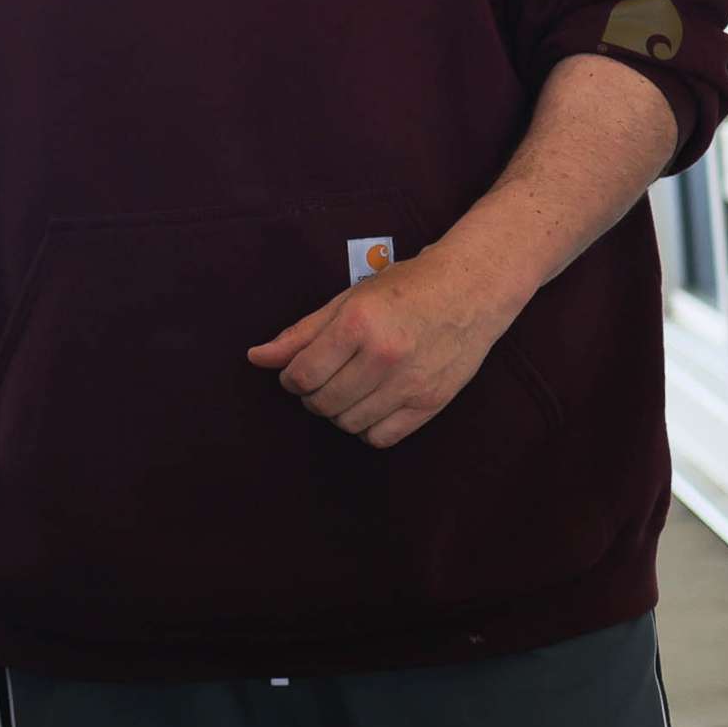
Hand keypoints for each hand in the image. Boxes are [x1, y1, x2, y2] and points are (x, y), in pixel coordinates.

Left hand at [245, 249, 518, 448]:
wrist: (470, 290)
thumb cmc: (405, 289)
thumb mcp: (347, 300)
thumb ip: (301, 333)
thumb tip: (257, 358)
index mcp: (358, 324)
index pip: (303, 374)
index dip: (291, 379)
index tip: (296, 373)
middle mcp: (384, 356)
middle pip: (323, 403)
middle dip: (311, 396)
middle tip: (320, 381)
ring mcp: (410, 383)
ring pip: (349, 424)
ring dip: (337, 413)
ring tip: (346, 390)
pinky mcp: (431, 403)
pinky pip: (382, 438)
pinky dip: (367, 428)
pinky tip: (369, 405)